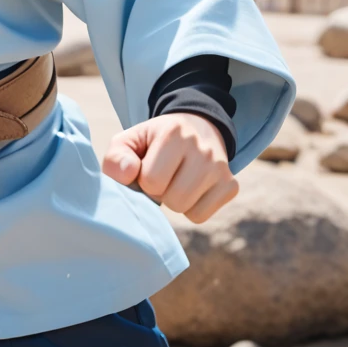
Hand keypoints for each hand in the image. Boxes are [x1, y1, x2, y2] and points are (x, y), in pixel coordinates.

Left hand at [102, 113, 237, 222]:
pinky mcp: (231, 186)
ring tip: (174, 181)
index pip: (152, 180)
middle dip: (159, 192)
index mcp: (174, 133)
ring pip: (186, 210)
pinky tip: (190, 189)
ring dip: (173, 201)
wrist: (194, 129)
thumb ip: (116, 157)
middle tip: (163, 175)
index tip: (148, 166)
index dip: (144, 179)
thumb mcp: (128, 141)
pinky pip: (200, 217)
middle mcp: (203, 149)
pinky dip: (190, 208)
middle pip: (172, 199)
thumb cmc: (153, 142)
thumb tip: (128, 174)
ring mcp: (221, 168)